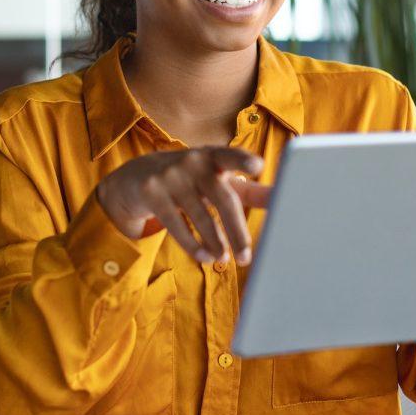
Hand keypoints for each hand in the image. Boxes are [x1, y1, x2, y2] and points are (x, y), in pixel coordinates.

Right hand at [97, 146, 269, 264]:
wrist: (135, 177)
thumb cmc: (189, 179)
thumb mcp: (215, 179)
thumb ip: (248, 190)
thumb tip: (280, 199)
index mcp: (212, 156)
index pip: (230, 155)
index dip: (243, 160)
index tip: (258, 165)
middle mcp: (192, 162)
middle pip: (222, 198)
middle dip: (236, 230)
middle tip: (247, 256)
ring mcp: (170, 176)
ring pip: (200, 215)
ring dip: (215, 241)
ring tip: (224, 259)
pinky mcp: (152, 193)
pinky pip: (175, 225)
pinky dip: (193, 245)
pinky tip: (205, 257)